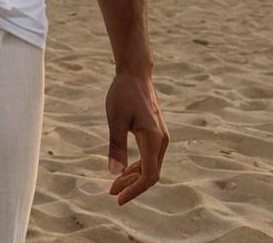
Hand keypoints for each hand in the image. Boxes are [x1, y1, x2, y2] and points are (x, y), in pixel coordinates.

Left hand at [105, 68, 168, 204]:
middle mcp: (161, 140)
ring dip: (134, 177)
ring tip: (115, 186)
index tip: (118, 198)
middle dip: (132, 186)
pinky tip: (124, 171)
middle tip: (111, 192)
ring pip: (150, 166)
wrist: (135, 73)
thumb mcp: (115, 119)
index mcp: (153, 138)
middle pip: (150, 173)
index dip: (135, 190)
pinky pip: (149, 157)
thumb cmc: (123, 93)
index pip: (149, 175)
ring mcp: (160, 137)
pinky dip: (137, 166)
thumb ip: (116, 146)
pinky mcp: (156, 133)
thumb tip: (114, 174)